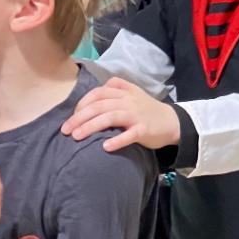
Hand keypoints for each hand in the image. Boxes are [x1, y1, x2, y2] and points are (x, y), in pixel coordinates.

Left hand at [60, 77, 179, 152]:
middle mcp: (129, 100)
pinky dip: (117, 140)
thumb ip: (113, 93)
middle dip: (79, 117)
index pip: (98, 93)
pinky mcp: (144, 129)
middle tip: (66, 130)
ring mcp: (136, 114)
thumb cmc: (146, 110)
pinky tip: (105, 147)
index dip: (82, 103)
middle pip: (99, 105)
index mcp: (124, 91)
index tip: (72, 116)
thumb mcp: (131, 95)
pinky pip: (129, 134)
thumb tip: (88, 101)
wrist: (172, 121)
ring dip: (91, 127)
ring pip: (110, 117)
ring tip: (77, 137)